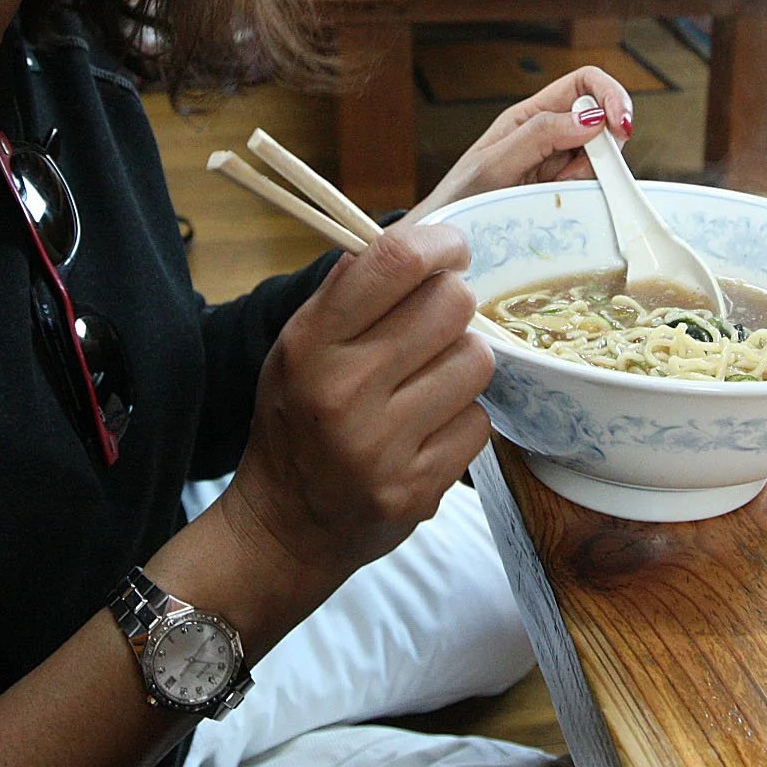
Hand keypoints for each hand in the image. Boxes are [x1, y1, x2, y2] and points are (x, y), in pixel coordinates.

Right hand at [218, 221, 494, 591]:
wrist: (287, 528)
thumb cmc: (297, 422)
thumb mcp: (297, 347)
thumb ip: (348, 294)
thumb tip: (415, 238)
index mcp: (311, 344)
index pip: (396, 260)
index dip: (440, 243)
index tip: (450, 250)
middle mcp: (345, 392)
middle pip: (452, 304)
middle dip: (451, 305)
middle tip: (435, 323)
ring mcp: (384, 445)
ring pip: (475, 359)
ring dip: (460, 362)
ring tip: (427, 381)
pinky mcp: (420, 487)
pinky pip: (479, 420)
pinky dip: (462, 418)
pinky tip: (429, 427)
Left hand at [406, 64, 634, 221]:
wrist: (451, 237)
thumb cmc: (461, 198)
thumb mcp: (495, 163)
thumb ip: (540, 135)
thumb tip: (592, 117)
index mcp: (531, 115)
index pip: (584, 83)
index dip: (610, 94)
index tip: (621, 125)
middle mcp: (550, 134)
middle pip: (603, 121)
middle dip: (603, 146)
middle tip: (572, 174)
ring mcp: (560, 164)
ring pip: (603, 157)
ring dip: (590, 174)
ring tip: (552, 191)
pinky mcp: (567, 191)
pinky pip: (594, 186)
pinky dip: (587, 194)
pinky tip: (557, 202)